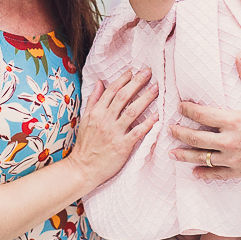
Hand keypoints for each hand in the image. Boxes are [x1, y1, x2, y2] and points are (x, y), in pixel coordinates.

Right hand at [70, 69, 158, 187]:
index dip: (123, 79)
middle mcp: (105, 120)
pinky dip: (148, 123)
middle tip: (148, 72)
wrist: (83, 168)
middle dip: (137, 83)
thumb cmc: (85, 145)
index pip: (111, 91)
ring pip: (132, 111)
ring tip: (156, 88)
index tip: (133, 71)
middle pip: (123, 97)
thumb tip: (100, 82)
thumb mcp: (85, 119)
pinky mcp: (122, 146)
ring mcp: (114, 133)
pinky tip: (157, 115)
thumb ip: (93, 100)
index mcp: (96, 112)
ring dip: (145, 98)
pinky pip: (138, 132)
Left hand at [169, 55, 240, 179]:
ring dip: (185, 155)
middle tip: (169, 129)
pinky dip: (205, 174)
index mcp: (234, 121)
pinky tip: (195, 173)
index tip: (180, 107)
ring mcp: (233, 159)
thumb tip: (240, 56)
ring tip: (172, 153)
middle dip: (180, 133)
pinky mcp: (240, 171)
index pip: (202, 114)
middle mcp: (229, 141)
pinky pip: (217, 174)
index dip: (188, 110)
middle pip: (196, 138)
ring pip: (202, 158)